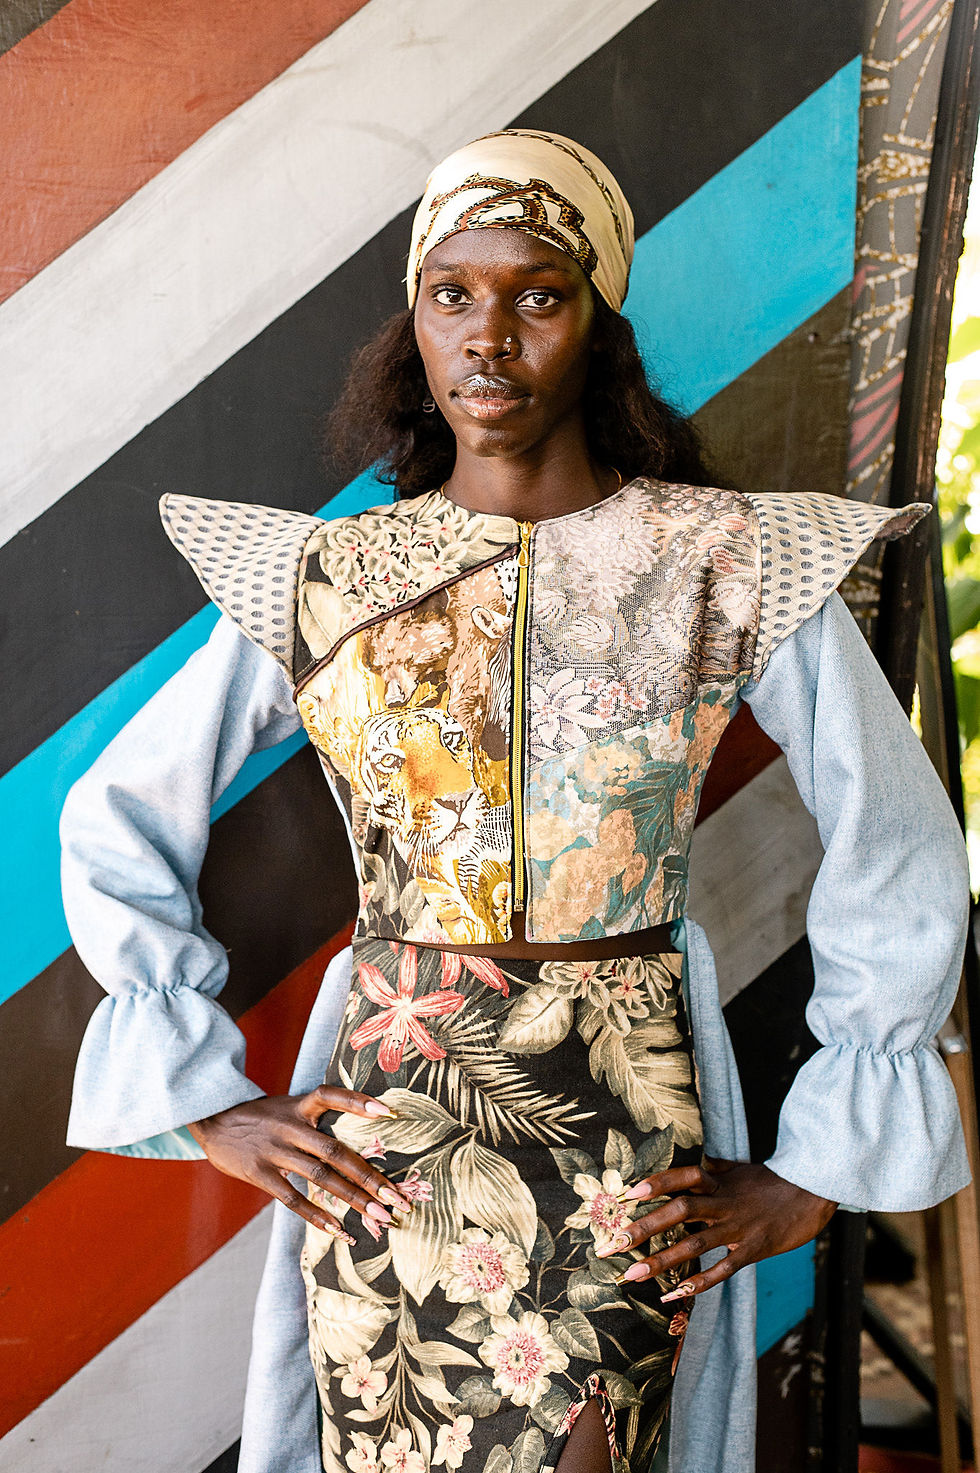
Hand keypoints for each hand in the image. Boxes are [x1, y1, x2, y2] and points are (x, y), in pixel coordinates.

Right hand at [187, 1086, 414, 1238]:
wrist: (213, 1123)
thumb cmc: (262, 1118)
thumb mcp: (288, 1106)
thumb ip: (315, 1119)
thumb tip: (357, 1136)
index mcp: (299, 1106)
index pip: (331, 1095)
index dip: (358, 1101)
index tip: (389, 1113)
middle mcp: (290, 1126)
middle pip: (335, 1151)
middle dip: (369, 1176)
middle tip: (397, 1198)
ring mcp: (274, 1150)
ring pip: (319, 1177)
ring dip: (352, 1199)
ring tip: (379, 1217)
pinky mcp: (259, 1173)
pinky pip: (292, 1198)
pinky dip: (316, 1215)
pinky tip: (338, 1229)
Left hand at [596, 1158, 836, 1300]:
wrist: (813, 1193)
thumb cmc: (770, 1181)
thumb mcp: (739, 1169)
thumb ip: (713, 1167)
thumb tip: (697, 1156)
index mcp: (718, 1181)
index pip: (684, 1176)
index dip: (658, 1182)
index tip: (629, 1193)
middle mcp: (724, 1203)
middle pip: (680, 1210)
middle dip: (645, 1227)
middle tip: (613, 1242)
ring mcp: (737, 1228)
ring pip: (694, 1244)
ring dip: (661, 1260)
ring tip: (631, 1275)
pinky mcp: (751, 1250)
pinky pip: (721, 1269)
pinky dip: (697, 1283)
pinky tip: (672, 1295)